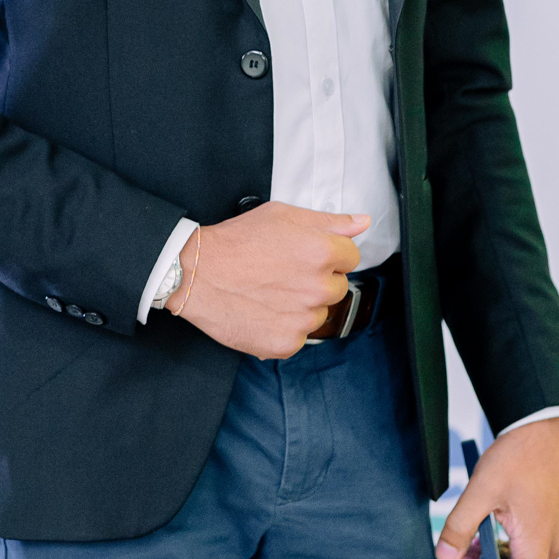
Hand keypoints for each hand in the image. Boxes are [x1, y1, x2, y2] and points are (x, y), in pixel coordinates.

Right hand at [171, 201, 367, 358]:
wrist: (197, 273)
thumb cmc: (235, 242)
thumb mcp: (281, 216)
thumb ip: (328, 221)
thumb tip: (361, 223)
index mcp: (322, 252)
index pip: (350, 257)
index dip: (327, 254)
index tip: (305, 256)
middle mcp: (318, 287)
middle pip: (338, 287)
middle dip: (317, 281)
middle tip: (284, 273)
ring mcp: (303, 318)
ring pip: (319, 314)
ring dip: (302, 306)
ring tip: (270, 292)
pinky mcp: (287, 342)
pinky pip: (299, 337)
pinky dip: (285, 328)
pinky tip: (264, 311)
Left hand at [435, 418, 558, 558]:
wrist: (544, 423)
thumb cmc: (517, 454)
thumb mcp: (480, 490)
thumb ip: (460, 527)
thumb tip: (444, 558)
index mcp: (537, 544)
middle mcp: (553, 544)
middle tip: (460, 558)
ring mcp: (557, 532)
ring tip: (472, 536)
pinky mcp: (555, 520)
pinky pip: (531, 548)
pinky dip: (508, 546)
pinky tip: (489, 524)